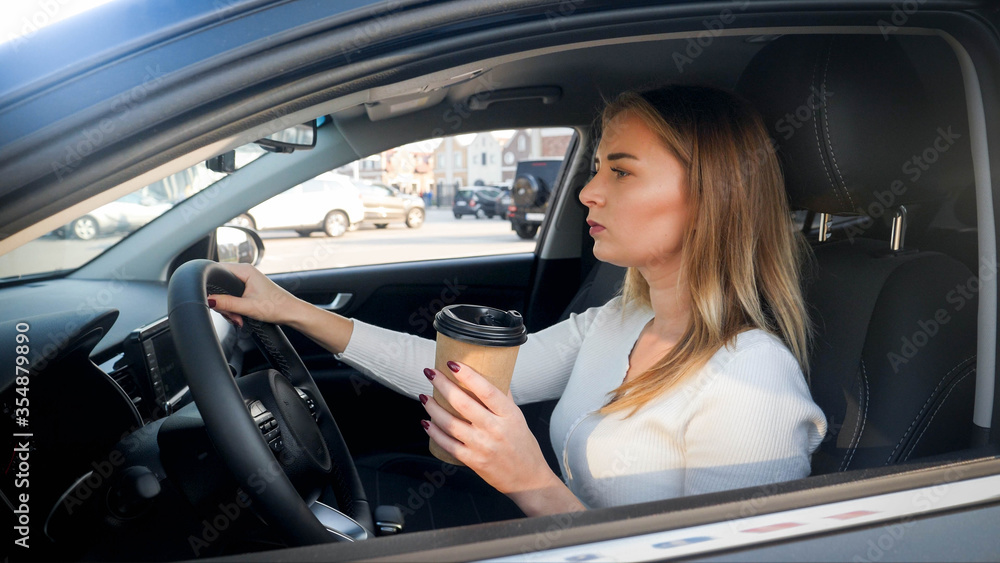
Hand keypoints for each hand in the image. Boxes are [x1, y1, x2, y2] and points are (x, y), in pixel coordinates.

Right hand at [206, 262, 305, 327]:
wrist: (291, 313)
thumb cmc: (276, 306)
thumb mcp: (248, 307)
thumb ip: (227, 304)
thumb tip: (209, 300)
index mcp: (245, 269)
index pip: (217, 271)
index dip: (212, 286)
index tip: (216, 302)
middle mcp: (245, 272)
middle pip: (220, 285)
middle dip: (223, 303)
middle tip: (232, 315)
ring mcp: (246, 280)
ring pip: (225, 293)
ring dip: (229, 308)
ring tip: (238, 318)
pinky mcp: (248, 289)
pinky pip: (232, 297)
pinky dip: (234, 308)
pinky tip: (240, 316)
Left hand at [420, 361, 583, 515]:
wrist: (528, 480)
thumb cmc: (524, 446)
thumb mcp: (518, 417)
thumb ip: (503, 397)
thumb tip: (491, 373)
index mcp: (509, 415)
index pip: (487, 391)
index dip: (468, 376)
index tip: (452, 363)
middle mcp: (495, 429)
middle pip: (463, 404)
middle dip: (443, 385)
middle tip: (430, 373)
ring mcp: (482, 446)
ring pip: (450, 423)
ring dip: (433, 408)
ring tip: (425, 396)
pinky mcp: (473, 461)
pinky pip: (448, 444)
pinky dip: (434, 432)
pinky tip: (426, 422)